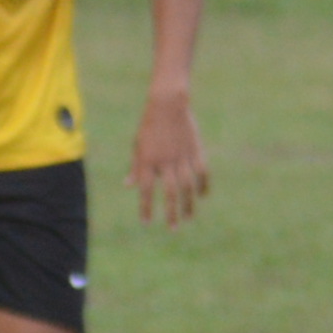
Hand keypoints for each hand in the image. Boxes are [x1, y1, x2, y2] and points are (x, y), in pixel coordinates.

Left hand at [130, 93, 209, 226]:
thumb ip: (136, 167)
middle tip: (173, 229)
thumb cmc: (150, 125)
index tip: (146, 223)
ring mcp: (182, 156)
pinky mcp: (196, 150)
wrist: (168, 104)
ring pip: (188, 186)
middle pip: (171, 193)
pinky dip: (203, 185)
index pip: (147, 190)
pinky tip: (203, 196)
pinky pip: (202, 172)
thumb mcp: (138, 145)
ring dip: (188, 204)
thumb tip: (129, 185)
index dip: (146, 207)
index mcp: (148, 160)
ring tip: (188, 218)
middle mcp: (165, 161)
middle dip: (172, 213)